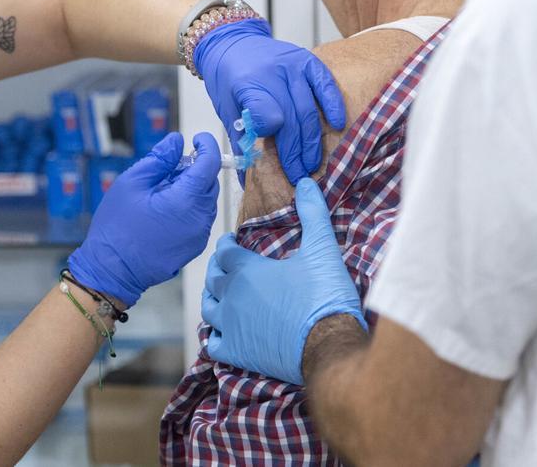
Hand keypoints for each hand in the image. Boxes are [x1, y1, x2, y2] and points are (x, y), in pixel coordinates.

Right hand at [68, 132, 220, 307]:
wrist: (111, 270)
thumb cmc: (117, 226)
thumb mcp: (132, 182)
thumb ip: (160, 159)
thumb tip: (177, 141)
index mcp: (187, 200)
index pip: (210, 163)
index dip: (207, 145)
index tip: (196, 138)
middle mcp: (201, 218)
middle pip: (209, 182)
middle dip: (195, 169)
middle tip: (167, 169)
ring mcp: (200, 235)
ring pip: (206, 200)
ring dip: (191, 189)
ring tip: (161, 192)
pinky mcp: (194, 246)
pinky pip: (200, 218)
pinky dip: (189, 207)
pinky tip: (164, 210)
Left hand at [194, 20, 346, 183]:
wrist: (232, 43)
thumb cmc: (229, 81)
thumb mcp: (227, 109)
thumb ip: (240, 141)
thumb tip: (247, 182)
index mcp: (246, 83)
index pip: (264, 114)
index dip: (271, 139)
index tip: (274, 162)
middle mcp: (272, 72)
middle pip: (290, 119)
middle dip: (295, 153)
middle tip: (299, 177)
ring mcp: (293, 66)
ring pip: (308, 110)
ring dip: (312, 142)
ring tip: (313, 165)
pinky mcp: (308, 61)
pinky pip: (325, 85)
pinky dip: (333, 105)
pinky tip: (338, 125)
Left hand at [202, 178, 365, 383]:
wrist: (328, 344)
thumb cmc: (324, 295)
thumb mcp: (322, 249)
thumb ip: (313, 213)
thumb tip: (306, 182)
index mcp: (247, 270)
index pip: (225, 252)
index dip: (226, 245)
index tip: (229, 241)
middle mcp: (232, 296)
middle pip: (213, 278)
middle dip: (217, 268)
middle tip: (223, 264)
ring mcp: (230, 327)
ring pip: (208, 309)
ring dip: (211, 298)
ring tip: (218, 294)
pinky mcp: (236, 353)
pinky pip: (212, 344)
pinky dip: (213, 336)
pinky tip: (221, 333)